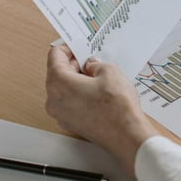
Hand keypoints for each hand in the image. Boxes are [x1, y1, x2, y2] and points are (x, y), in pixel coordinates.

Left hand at [45, 45, 158, 174]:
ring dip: (78, 81)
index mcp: (58, 82)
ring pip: (64, 90)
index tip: (80, 46)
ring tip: (99, 78)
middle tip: (92, 61)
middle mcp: (54, 100)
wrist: (126, 134)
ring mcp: (61, 115)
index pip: (54, 56)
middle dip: (74, 65)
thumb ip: (96, 64)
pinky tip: (99, 94)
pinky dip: (81, 95)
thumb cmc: (117, 106)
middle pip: (57, 73)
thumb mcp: (110, 71)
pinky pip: (71, 103)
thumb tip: (92, 66)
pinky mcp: (71, 124)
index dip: (68, 48)